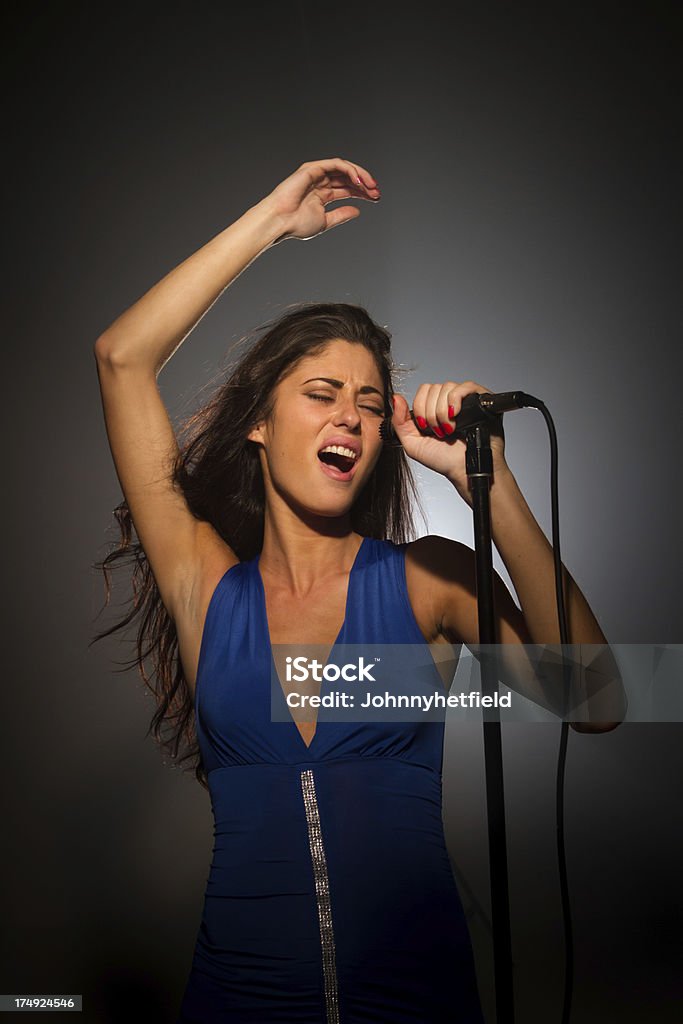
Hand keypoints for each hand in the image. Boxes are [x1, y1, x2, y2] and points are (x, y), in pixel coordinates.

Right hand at [264, 158, 379, 241]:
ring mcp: (317, 174)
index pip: (347, 189)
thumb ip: (341, 215)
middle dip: (365, 184)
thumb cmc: (296, 224)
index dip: (362, 193)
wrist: (280, 221)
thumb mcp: (325, 221)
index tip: (376, 199)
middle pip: (348, 178)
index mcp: (322, 195)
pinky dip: (349, 170)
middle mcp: (320, 183)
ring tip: (371, 186)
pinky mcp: (313, 168)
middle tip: (377, 193)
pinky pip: (336, 164)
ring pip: (344, 168)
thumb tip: (357, 211)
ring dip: (360, 175)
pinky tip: (359, 181)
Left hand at [390, 381, 508, 502]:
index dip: (420, 407)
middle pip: (434, 388)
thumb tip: (395, 397)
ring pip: (447, 387)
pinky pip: (466, 386)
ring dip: (443, 412)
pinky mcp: (481, 399)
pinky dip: (456, 400)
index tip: (424, 427)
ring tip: (449, 429)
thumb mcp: (412, 444)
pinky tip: (456, 415)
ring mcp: (465, 399)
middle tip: (439, 432)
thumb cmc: (444, 460)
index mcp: (434, 407)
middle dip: (432, 413)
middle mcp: (449, 401)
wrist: (465, 470)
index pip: (423, 390)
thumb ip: (399, 421)